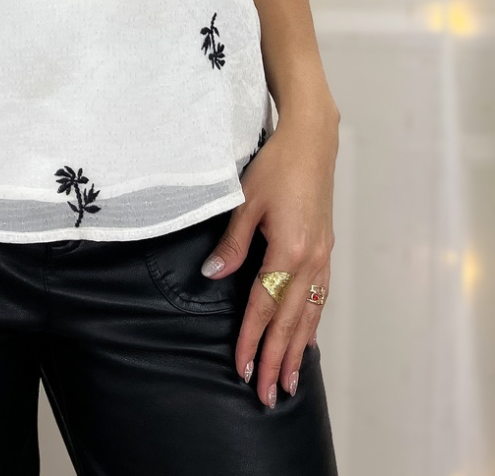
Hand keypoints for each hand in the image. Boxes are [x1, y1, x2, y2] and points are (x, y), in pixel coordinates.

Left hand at [200, 111, 338, 407]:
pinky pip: (319, 299)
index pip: (264, 306)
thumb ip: (232, 244)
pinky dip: (311, 325)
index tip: (243, 369)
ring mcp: (323, 258)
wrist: (312, 142)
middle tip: (268, 397)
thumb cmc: (276, 166)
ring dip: (297, 351)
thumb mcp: (246, 202)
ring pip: (309, 316)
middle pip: (290, 321)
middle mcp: (311, 261)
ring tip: (290, 382)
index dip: (252, 339)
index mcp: (289, 251)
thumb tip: (213, 276)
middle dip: (277, 360)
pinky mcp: (326, 251)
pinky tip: (305, 341)